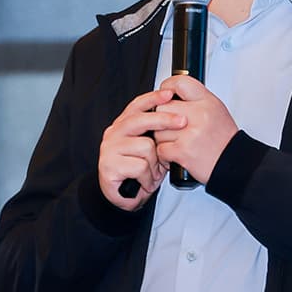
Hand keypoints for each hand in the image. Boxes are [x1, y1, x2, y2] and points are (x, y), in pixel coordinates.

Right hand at [98, 89, 182, 209]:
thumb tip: (177, 117)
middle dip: (164, 120)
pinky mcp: (109, 166)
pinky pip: (140, 166)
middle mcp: (113, 134)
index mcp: (122, 126)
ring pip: (145, 146)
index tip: (170, 94)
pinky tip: (145, 182)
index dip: (153, 98)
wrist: (122, 197)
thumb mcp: (150, 149)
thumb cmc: (138, 172)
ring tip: (154, 173)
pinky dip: (148, 177)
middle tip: (182, 122)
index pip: (137, 106)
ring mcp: (109, 149)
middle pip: (140, 120)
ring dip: (155, 164)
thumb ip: (156, 133)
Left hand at [152, 75, 237, 183]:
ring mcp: (190, 133)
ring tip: (176, 142)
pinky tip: (174, 153)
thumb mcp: (216, 110)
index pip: (180, 83)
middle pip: (163, 107)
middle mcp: (199, 115)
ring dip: (163, 138)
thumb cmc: (224, 140)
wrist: (233, 163)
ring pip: (158, 130)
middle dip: (163, 118)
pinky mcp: (183, 151)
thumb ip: (195, 100)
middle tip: (171, 127)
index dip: (168, 87)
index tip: (165, 95)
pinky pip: (160, 148)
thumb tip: (170, 93)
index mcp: (207, 102)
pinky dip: (164, 154)